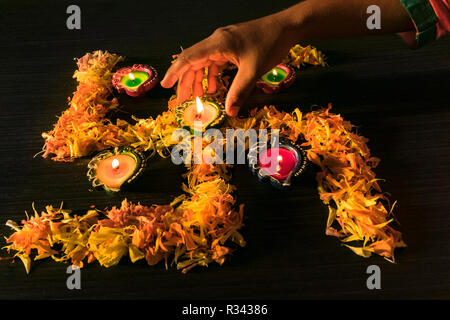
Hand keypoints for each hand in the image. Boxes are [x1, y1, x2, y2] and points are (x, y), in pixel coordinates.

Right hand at [160, 14, 295, 116]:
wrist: (286, 27)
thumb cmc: (270, 44)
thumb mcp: (253, 71)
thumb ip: (239, 92)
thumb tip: (229, 112)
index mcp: (218, 43)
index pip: (189, 58)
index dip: (175, 72)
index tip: (165, 86)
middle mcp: (217, 41)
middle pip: (193, 61)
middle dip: (186, 82)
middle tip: (182, 101)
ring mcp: (223, 42)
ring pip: (203, 62)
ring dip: (198, 80)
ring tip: (197, 97)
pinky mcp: (230, 46)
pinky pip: (214, 61)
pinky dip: (211, 75)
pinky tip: (212, 87)